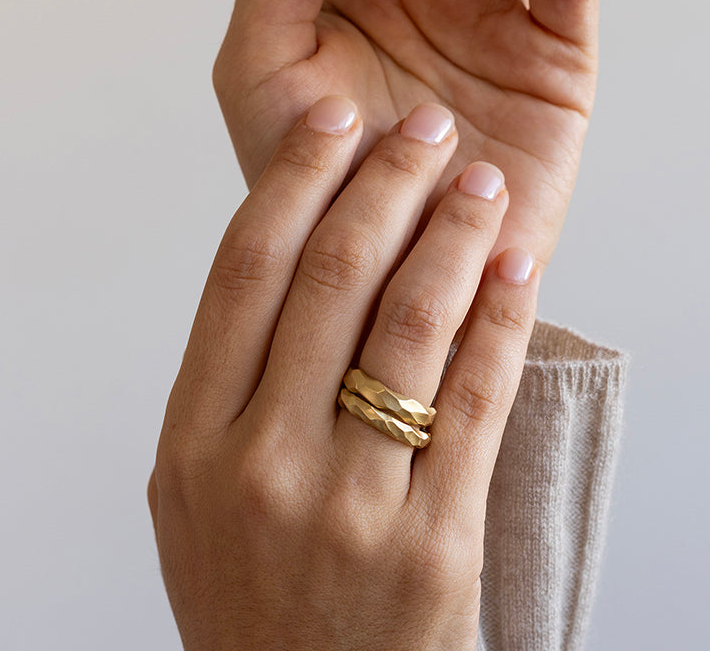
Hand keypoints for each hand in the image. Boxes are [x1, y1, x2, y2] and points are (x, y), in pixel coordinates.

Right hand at [149, 96, 539, 649]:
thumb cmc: (258, 590)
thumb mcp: (202, 493)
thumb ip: (235, 382)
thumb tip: (300, 246)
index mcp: (194, 440)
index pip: (247, 269)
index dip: (297, 178)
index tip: (338, 119)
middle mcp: (261, 463)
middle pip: (333, 277)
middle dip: (389, 182)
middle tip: (428, 128)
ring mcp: (348, 505)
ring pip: (411, 324)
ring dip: (454, 234)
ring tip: (481, 181)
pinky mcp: (435, 543)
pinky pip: (476, 398)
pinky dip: (500, 316)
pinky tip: (516, 263)